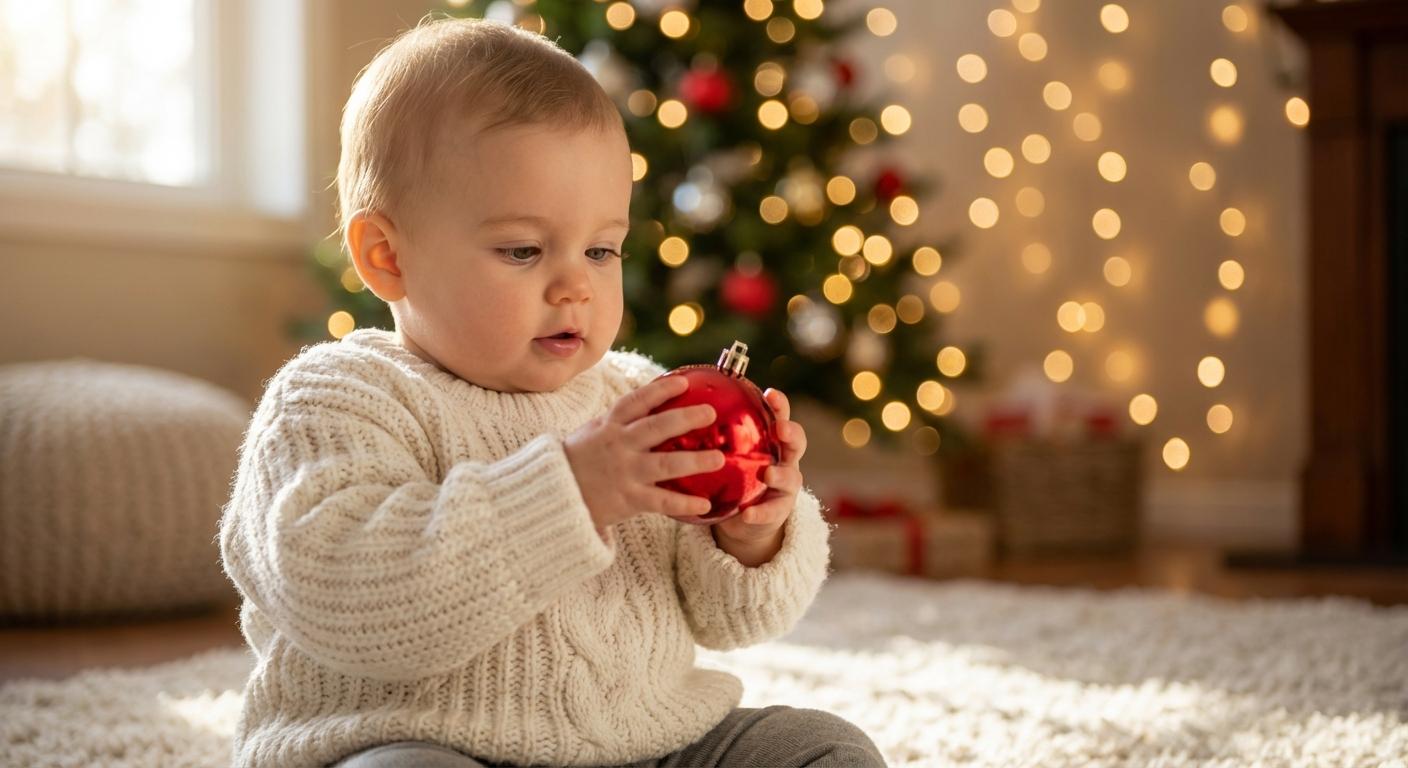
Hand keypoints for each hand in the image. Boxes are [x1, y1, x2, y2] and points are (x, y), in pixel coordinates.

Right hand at [565, 375, 723, 533]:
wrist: (553, 495)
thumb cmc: (579, 461)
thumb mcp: (593, 432)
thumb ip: (619, 421)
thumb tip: (652, 403)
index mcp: (610, 426)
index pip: (637, 401)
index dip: (660, 390)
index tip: (683, 382)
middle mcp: (619, 445)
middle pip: (656, 428)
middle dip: (685, 418)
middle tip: (710, 413)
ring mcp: (624, 472)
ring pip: (664, 464)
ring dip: (694, 461)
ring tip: (719, 459)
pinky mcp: (628, 499)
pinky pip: (661, 501)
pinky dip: (683, 504)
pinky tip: (705, 504)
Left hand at [713, 388, 806, 566]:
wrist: (743, 517)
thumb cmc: (732, 476)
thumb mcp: (726, 453)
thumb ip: (714, 434)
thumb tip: (683, 405)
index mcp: (771, 441)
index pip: (780, 416)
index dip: (779, 404)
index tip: (769, 394)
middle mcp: (784, 460)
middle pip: (796, 443)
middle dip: (791, 433)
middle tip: (779, 429)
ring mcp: (785, 487)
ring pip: (791, 477)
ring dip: (780, 474)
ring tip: (768, 474)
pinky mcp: (777, 512)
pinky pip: (771, 512)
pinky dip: (760, 512)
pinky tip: (747, 514)